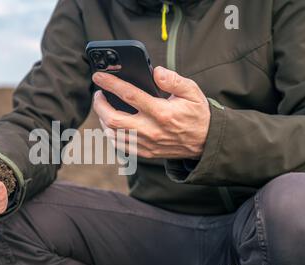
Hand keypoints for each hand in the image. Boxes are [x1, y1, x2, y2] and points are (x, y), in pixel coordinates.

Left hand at [92, 66, 210, 158]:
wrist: (206, 142)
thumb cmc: (197, 114)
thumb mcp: (192, 91)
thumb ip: (173, 80)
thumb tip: (155, 71)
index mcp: (162, 112)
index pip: (129, 95)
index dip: (111, 84)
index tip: (98, 76)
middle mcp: (151, 130)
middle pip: (113, 119)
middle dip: (100, 104)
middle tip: (98, 94)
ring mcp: (147, 144)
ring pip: (113, 134)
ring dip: (103, 119)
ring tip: (103, 107)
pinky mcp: (146, 153)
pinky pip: (120, 145)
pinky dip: (111, 134)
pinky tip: (111, 124)